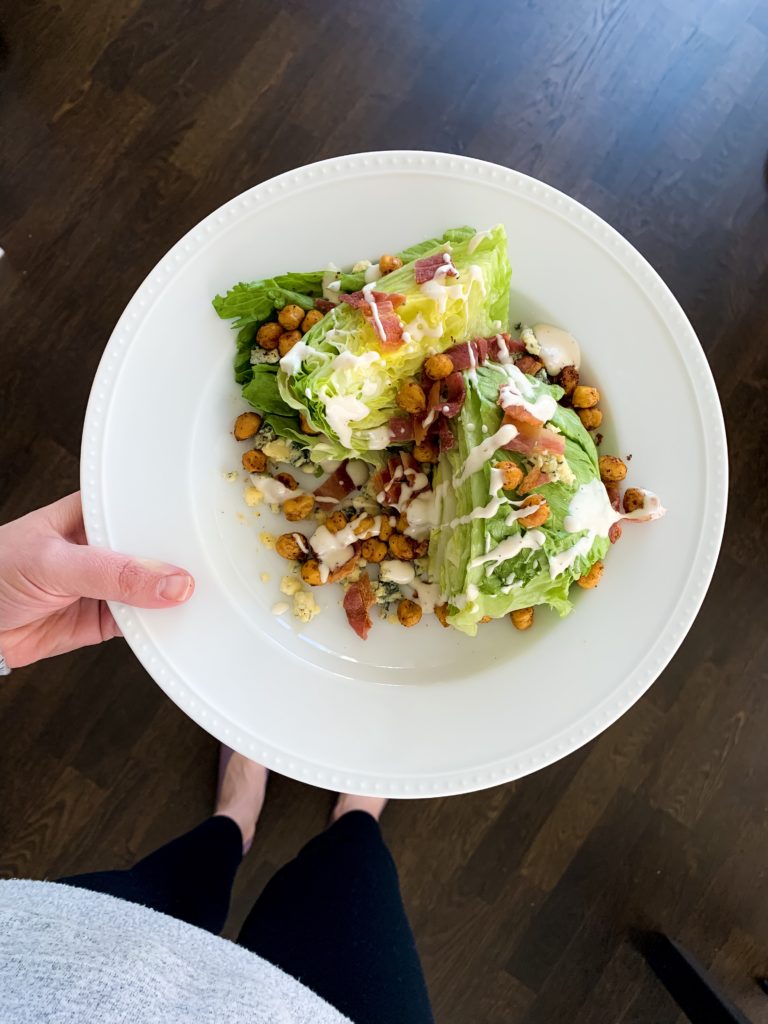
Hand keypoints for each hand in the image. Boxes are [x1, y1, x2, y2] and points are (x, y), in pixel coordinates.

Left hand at [0, 492, 193, 668]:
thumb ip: (113, 573)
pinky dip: (159, 627)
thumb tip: (172, 581)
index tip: (208, 535)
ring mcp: (106, 584)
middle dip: (181, 561)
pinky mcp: (105, 619)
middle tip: (212, 571)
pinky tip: (177, 623)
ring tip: (204, 599)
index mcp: (92, 513)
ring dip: (173, 597)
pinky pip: (143, 622)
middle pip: (156, 550)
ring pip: (154, 588)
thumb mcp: (54, 564)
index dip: (175, 519)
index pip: (143, 508)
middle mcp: (104, 546)